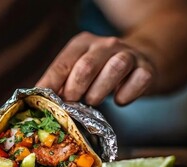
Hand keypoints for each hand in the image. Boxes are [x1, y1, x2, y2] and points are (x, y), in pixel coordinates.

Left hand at [36, 32, 155, 105]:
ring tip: (93, 100)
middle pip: (86, 66)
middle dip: (75, 89)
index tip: (47, 102)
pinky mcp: (147, 68)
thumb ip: (61, 83)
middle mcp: (105, 45)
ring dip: (99, 92)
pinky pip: (138, 81)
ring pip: (114, 69)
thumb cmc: (102, 72)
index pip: (63, 64)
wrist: (142, 60)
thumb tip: (39, 101)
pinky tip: (119, 99)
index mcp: (82, 44)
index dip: (53, 85)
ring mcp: (128, 55)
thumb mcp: (78, 72)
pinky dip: (126, 95)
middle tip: (73, 102)